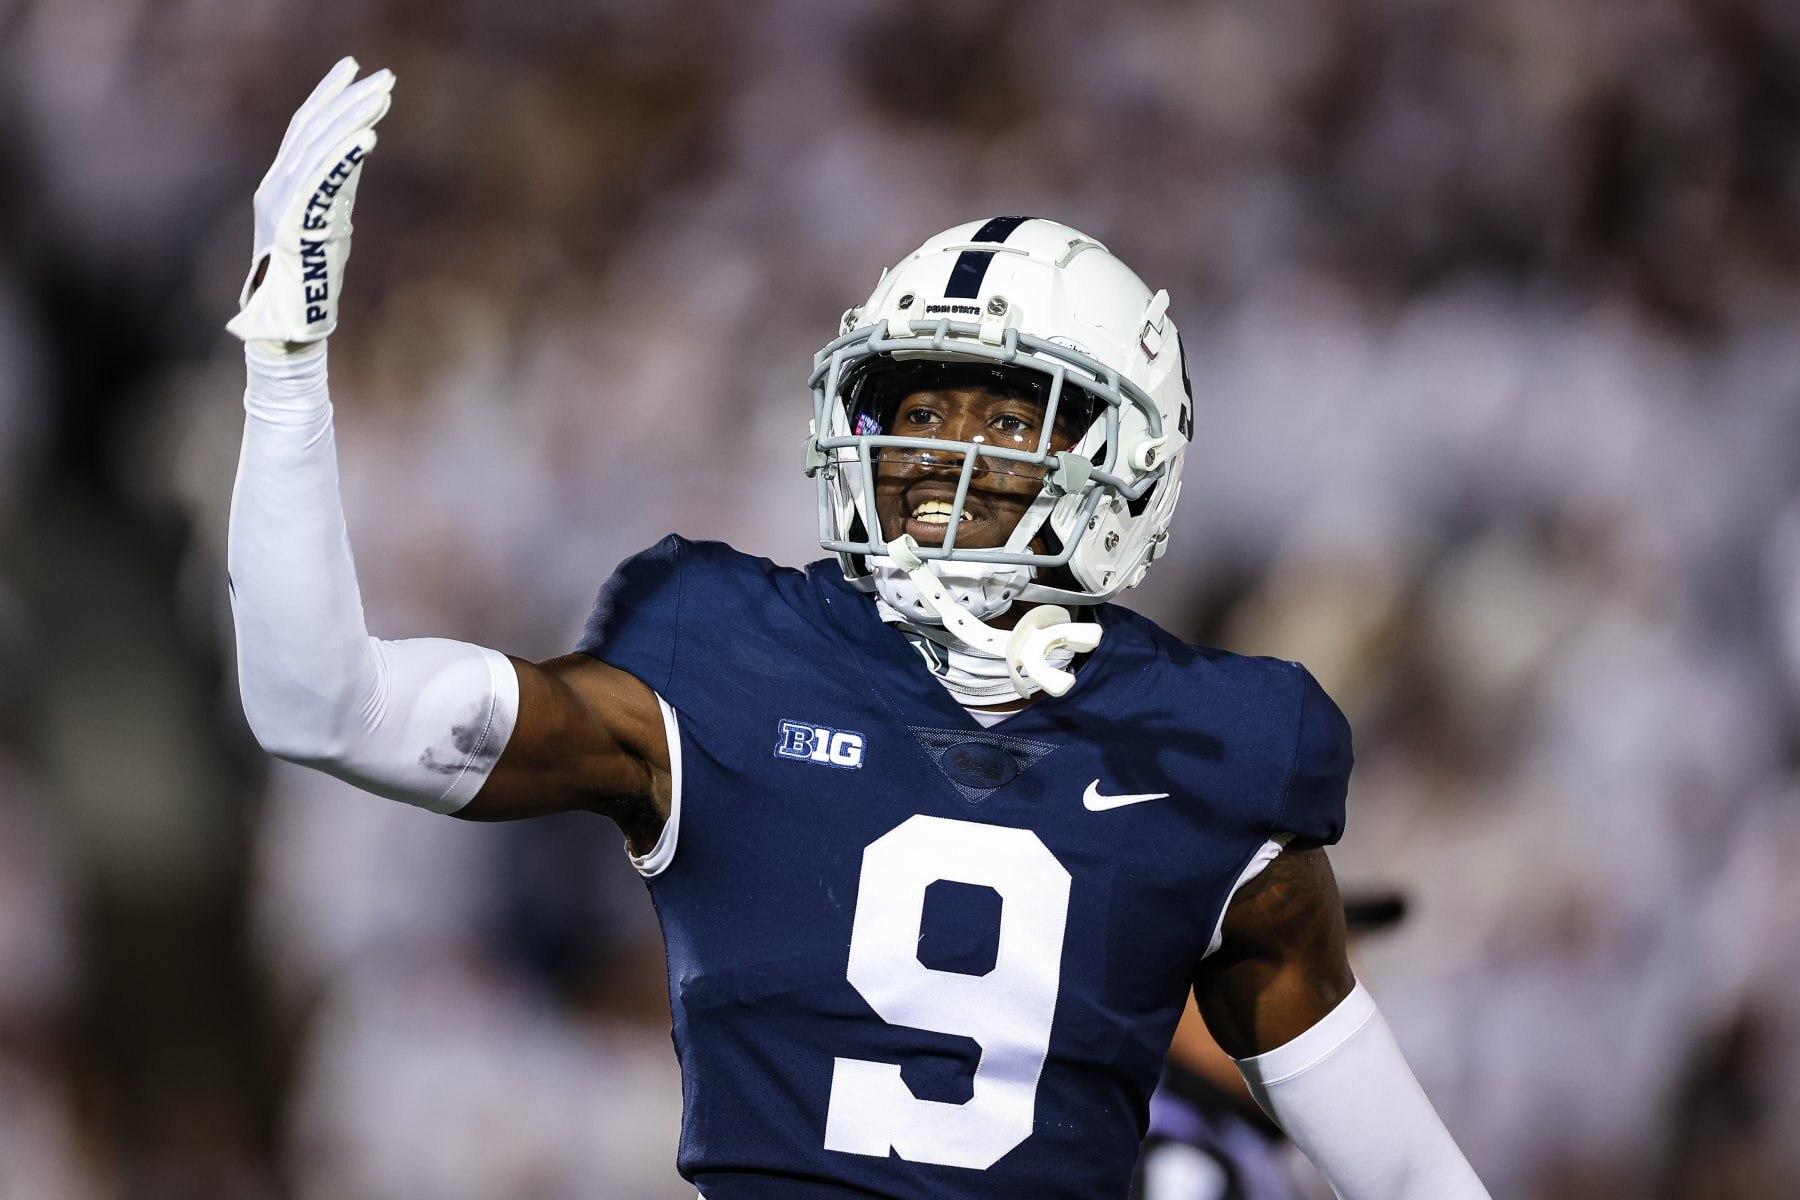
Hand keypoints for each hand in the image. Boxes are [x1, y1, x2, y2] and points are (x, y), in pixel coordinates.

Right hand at [226, 57, 394, 348]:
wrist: (288, 326)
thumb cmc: (312, 282)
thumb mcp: (329, 223)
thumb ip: (337, 187)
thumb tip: (357, 149)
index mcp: (280, 185)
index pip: (303, 127)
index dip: (328, 95)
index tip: (354, 70)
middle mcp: (276, 188)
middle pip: (313, 128)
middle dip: (350, 98)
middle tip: (384, 74)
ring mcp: (282, 206)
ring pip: (318, 148)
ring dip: (352, 117)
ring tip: (383, 94)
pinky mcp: (294, 225)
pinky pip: (320, 182)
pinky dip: (343, 156)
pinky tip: (368, 136)